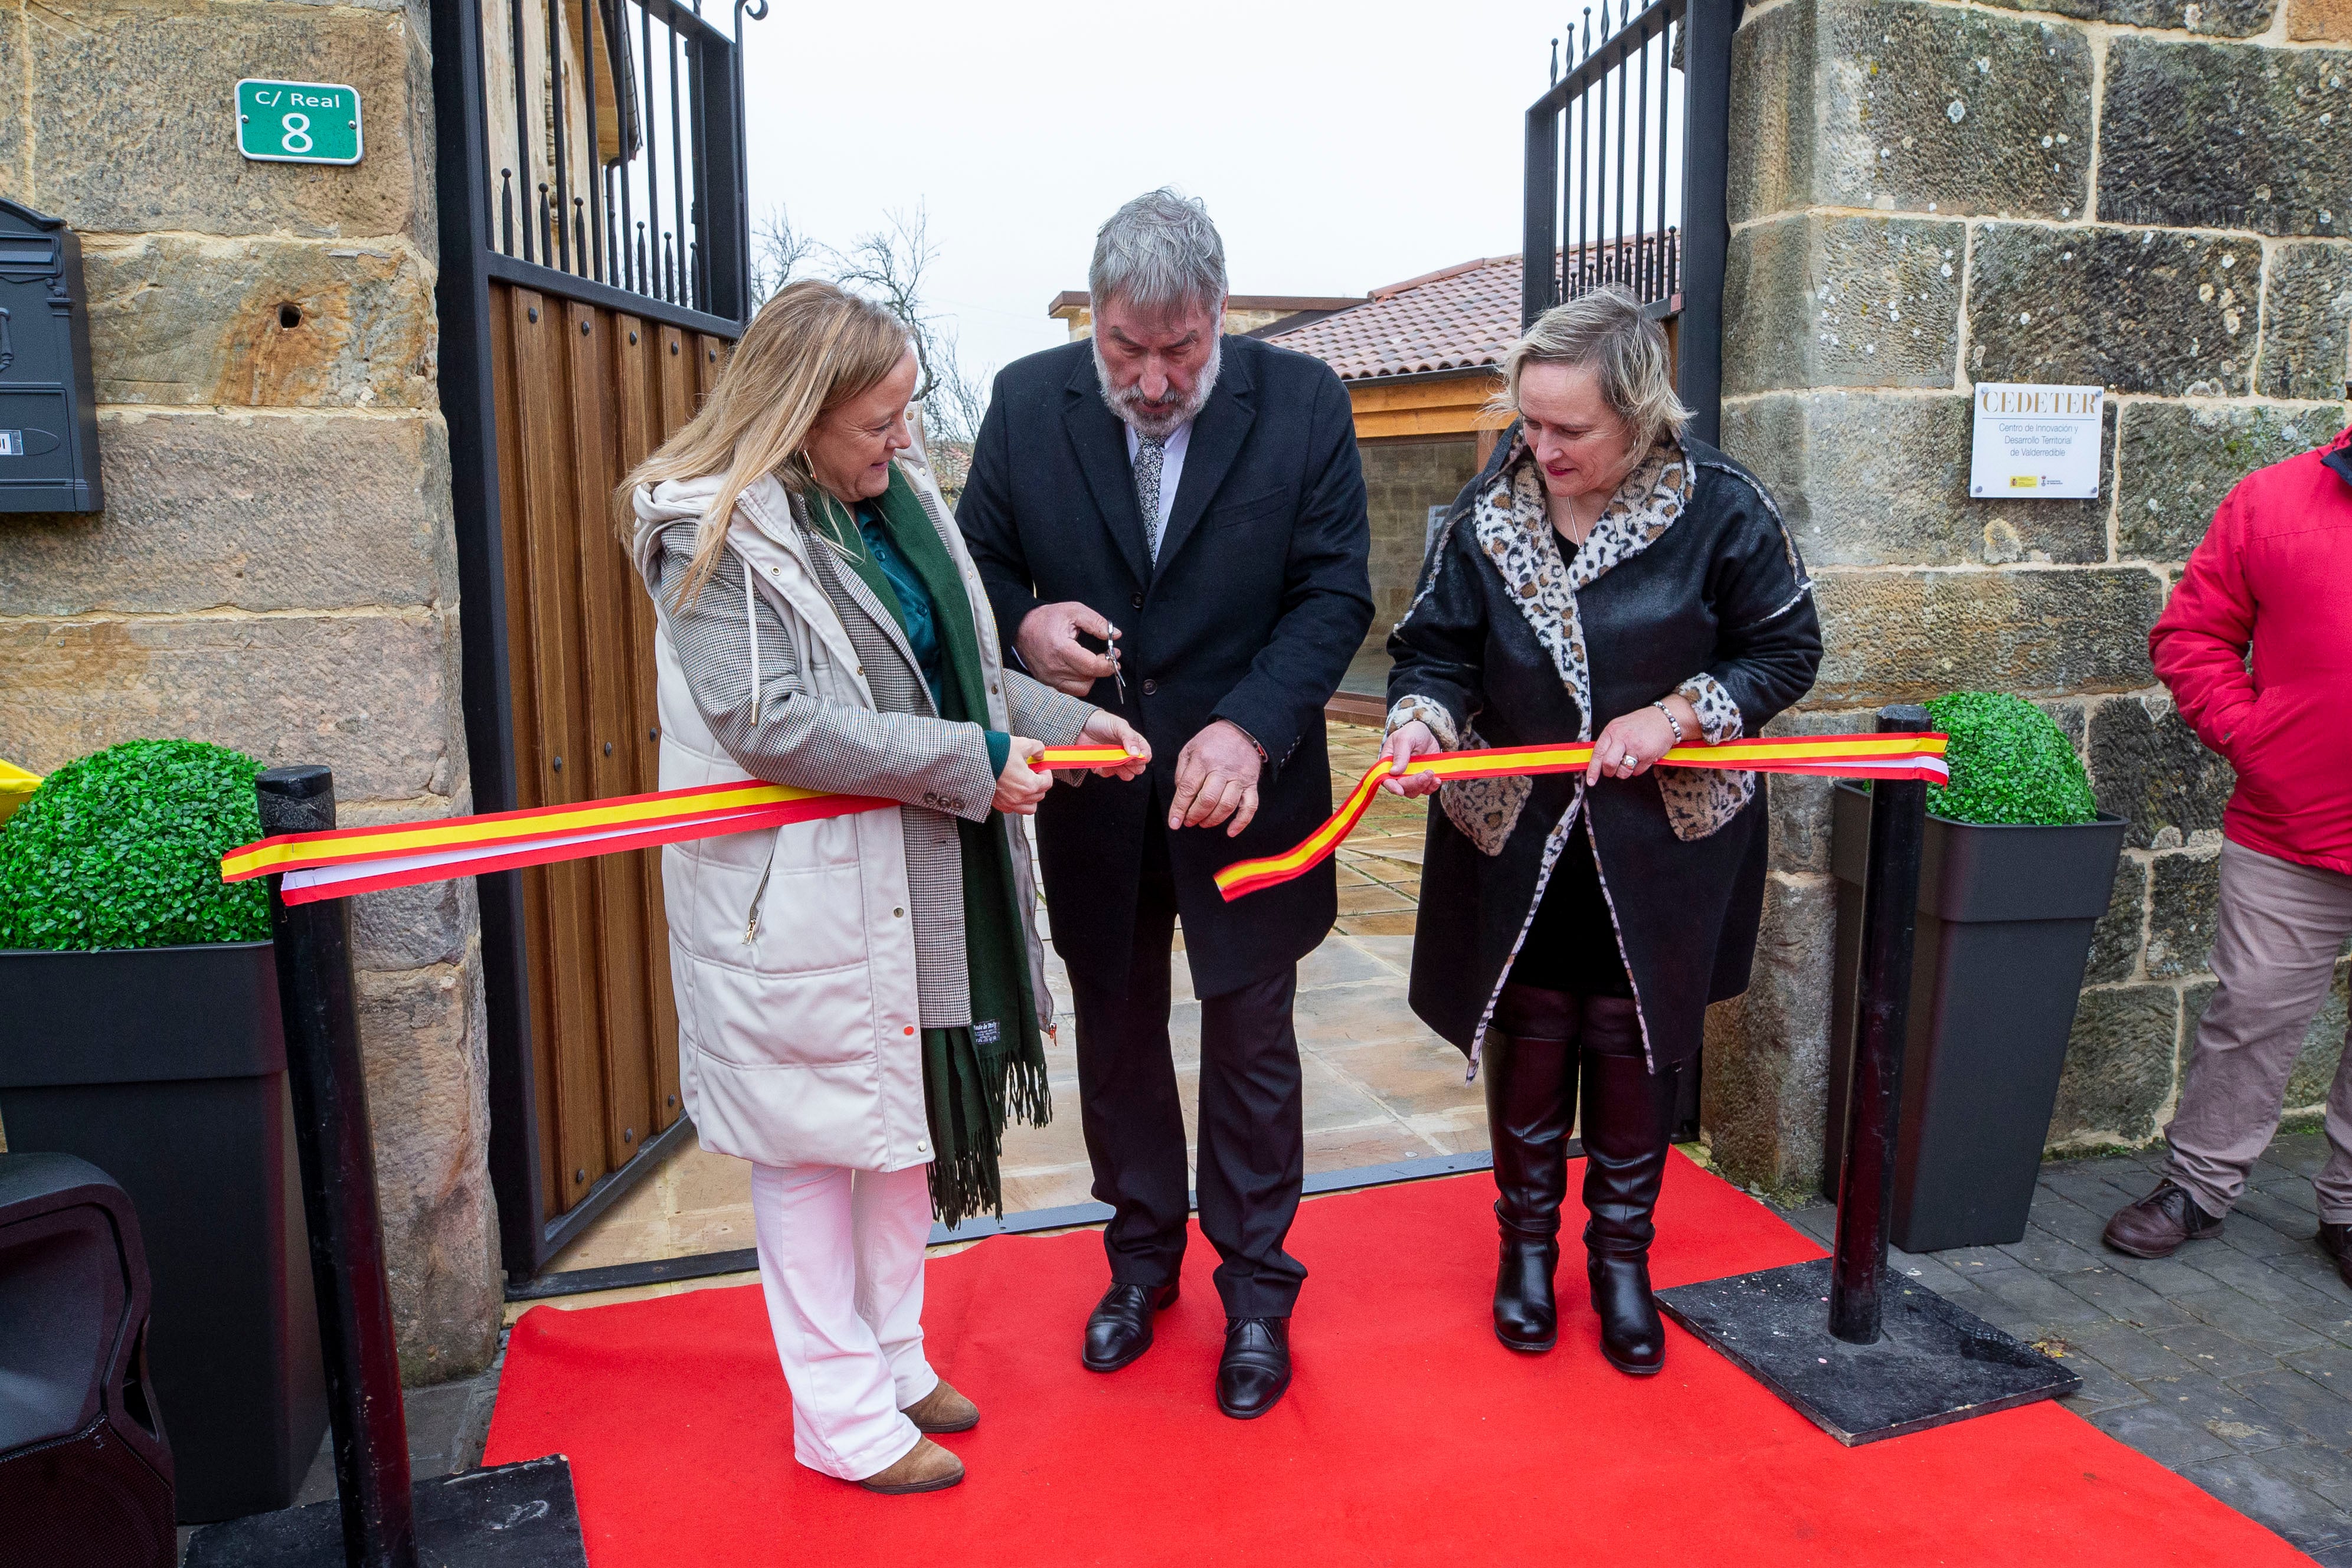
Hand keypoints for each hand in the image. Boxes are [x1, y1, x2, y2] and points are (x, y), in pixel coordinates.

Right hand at [992, 737, 1050, 815]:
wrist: (975, 759)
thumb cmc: (995, 753)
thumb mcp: (1022, 744)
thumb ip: (1037, 748)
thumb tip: (1040, 752)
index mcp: (1029, 784)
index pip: (1047, 783)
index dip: (1046, 772)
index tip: (1042, 767)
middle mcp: (1019, 797)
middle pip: (1039, 795)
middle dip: (1039, 783)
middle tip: (1034, 772)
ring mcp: (1008, 802)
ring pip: (1028, 807)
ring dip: (1031, 797)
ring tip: (1025, 784)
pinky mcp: (997, 804)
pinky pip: (1012, 808)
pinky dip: (1016, 801)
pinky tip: (1013, 790)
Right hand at [1015, 602, 1121, 697]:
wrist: (1021, 627)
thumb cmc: (1046, 619)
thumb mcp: (1073, 611)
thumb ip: (1096, 623)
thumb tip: (1115, 634)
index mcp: (1061, 649)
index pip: (1091, 666)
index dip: (1108, 663)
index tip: (1114, 655)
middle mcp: (1054, 668)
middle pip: (1089, 678)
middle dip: (1103, 668)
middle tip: (1107, 656)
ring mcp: (1049, 678)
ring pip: (1082, 688)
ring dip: (1092, 676)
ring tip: (1092, 662)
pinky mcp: (1047, 683)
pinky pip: (1071, 691)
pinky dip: (1080, 682)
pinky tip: (1081, 669)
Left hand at [1078, 709, 1150, 781]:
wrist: (1080, 725)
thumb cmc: (1100, 721)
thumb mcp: (1118, 725)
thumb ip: (1129, 737)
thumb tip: (1136, 753)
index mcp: (1133, 741)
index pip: (1145, 754)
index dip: (1142, 758)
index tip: (1135, 756)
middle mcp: (1125, 752)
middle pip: (1138, 767)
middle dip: (1133, 766)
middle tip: (1124, 759)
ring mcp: (1115, 760)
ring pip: (1126, 775)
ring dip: (1121, 771)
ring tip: (1113, 760)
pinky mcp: (1103, 766)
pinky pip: (1108, 774)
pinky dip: (1105, 770)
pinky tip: (1102, 761)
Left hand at [1168, 719, 1261, 836]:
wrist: (1241, 730)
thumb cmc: (1212, 742)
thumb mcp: (1189, 749)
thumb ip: (1182, 773)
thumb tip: (1181, 797)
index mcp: (1202, 759)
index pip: (1188, 788)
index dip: (1179, 808)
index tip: (1174, 822)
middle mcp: (1221, 769)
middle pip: (1207, 799)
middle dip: (1195, 815)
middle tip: (1189, 821)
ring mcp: (1239, 777)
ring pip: (1227, 806)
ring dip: (1213, 820)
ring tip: (1203, 822)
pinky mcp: (1251, 784)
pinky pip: (1250, 807)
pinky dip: (1241, 822)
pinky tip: (1230, 831)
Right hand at [1378, 720, 1443, 796]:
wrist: (1426, 732)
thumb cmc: (1411, 732)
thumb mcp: (1404, 739)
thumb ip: (1400, 754)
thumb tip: (1394, 772)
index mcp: (1388, 764)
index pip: (1386, 779)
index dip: (1392, 787)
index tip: (1400, 791)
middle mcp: (1398, 774)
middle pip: (1402, 787)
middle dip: (1414, 783)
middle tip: (1425, 774)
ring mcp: (1411, 777)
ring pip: (1414, 791)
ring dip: (1424, 786)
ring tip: (1431, 773)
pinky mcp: (1423, 779)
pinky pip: (1427, 789)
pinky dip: (1432, 786)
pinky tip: (1437, 779)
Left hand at [1586, 705, 1685, 785]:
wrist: (1665, 719)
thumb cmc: (1641, 723)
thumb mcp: (1620, 726)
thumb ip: (1609, 741)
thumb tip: (1598, 760)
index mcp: (1613, 730)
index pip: (1598, 753)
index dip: (1593, 769)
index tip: (1591, 780)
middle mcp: (1623, 738)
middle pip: (1609, 764)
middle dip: (1609, 771)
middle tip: (1613, 769)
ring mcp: (1636, 747)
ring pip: (1623, 771)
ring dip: (1625, 771)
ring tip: (1630, 760)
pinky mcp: (1648, 756)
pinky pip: (1637, 771)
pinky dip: (1638, 769)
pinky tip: (1641, 758)